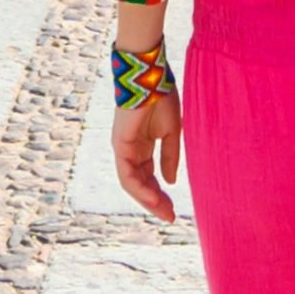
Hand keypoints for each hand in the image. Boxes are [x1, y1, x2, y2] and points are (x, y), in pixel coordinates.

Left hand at [112, 55, 182, 225]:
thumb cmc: (161, 97)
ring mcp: (123, 149)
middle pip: (141, 183)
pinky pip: (128, 175)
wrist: (149, 76)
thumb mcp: (172, 132)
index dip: (161, 193)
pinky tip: (154, 198)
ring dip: (148, 200)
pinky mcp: (120, 146)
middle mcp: (131, 150)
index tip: (174, 209)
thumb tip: (170, 181)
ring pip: (132, 184)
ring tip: (165, 212)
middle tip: (170, 217)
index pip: (150, 176)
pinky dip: (140, 189)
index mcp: (143, 145)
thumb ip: (170, 156)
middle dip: (155, 201)